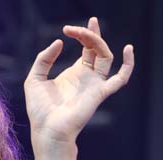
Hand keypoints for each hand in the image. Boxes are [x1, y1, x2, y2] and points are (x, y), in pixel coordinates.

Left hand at [24, 17, 134, 157]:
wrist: (47, 130)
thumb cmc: (40, 110)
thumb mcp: (34, 79)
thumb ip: (44, 59)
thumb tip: (59, 42)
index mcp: (74, 74)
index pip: (87, 48)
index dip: (83, 34)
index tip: (68, 28)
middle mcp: (87, 77)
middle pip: (97, 48)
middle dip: (90, 33)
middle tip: (77, 26)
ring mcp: (95, 84)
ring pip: (105, 56)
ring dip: (97, 41)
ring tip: (85, 32)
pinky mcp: (100, 93)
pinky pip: (121, 78)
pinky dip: (128, 64)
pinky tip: (128, 49)